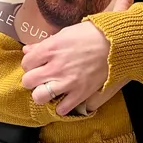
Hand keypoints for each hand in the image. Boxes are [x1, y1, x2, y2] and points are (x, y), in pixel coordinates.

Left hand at [21, 0, 132, 115]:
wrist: (116, 43)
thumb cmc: (91, 33)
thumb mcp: (65, 33)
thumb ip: (44, 44)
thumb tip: (27, 49)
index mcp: (50, 49)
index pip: (26, 63)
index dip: (30, 64)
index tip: (36, 64)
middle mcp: (55, 66)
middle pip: (28, 81)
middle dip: (32, 79)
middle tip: (40, 77)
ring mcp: (67, 81)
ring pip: (39, 97)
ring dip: (42, 94)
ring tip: (48, 89)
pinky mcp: (80, 93)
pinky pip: (61, 108)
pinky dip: (61, 106)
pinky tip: (64, 98)